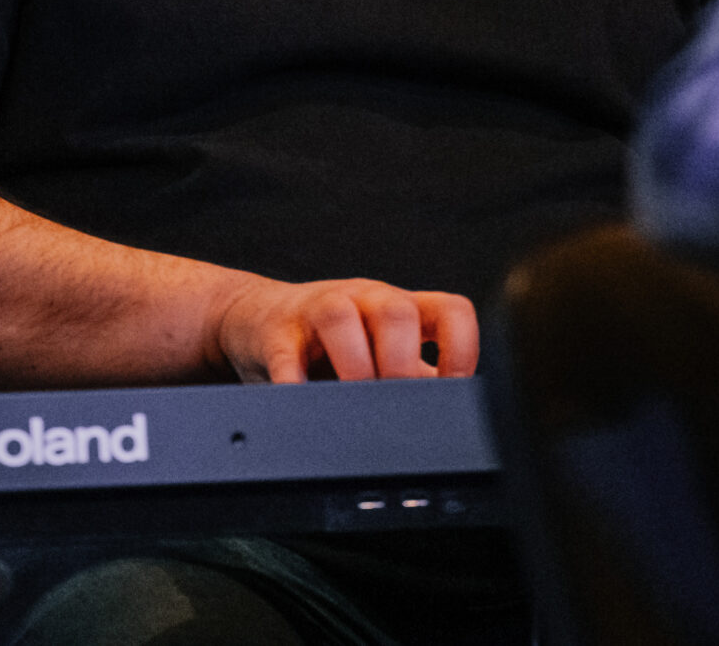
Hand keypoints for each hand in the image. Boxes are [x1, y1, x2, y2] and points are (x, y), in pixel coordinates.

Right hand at [208, 275, 478, 383]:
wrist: (257, 319)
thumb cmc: (331, 343)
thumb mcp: (382, 350)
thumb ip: (415, 377)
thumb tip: (456, 417)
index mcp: (402, 308)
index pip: (450, 309)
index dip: (461, 347)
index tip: (453, 388)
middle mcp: (366, 301)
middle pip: (397, 311)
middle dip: (400, 362)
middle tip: (395, 402)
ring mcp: (319, 310)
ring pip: (341, 316)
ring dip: (353, 363)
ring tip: (352, 401)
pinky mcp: (276, 331)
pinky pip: (284, 350)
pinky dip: (293, 378)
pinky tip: (301, 398)